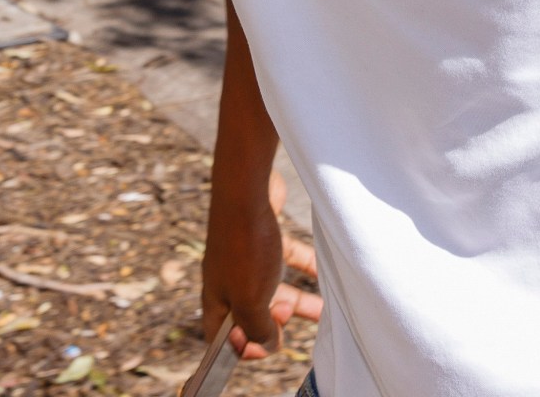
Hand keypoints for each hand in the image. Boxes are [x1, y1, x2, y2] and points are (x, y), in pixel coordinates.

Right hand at [202, 168, 323, 360]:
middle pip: (250, 313)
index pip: (222, 336)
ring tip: (321, 310)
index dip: (243, 348)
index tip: (265, 347)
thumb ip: (257, 329)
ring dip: (296, 301)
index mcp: (217, 299)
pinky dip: (304, 269)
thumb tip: (267, 345)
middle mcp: (228, 280)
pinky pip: (286, 260)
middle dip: (273, 323)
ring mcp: (245, 258)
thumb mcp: (250, 301)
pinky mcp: (263, 238)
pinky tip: (322, 274)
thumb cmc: (244, 248)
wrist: (247, 191)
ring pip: (271, 288)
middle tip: (286, 314)